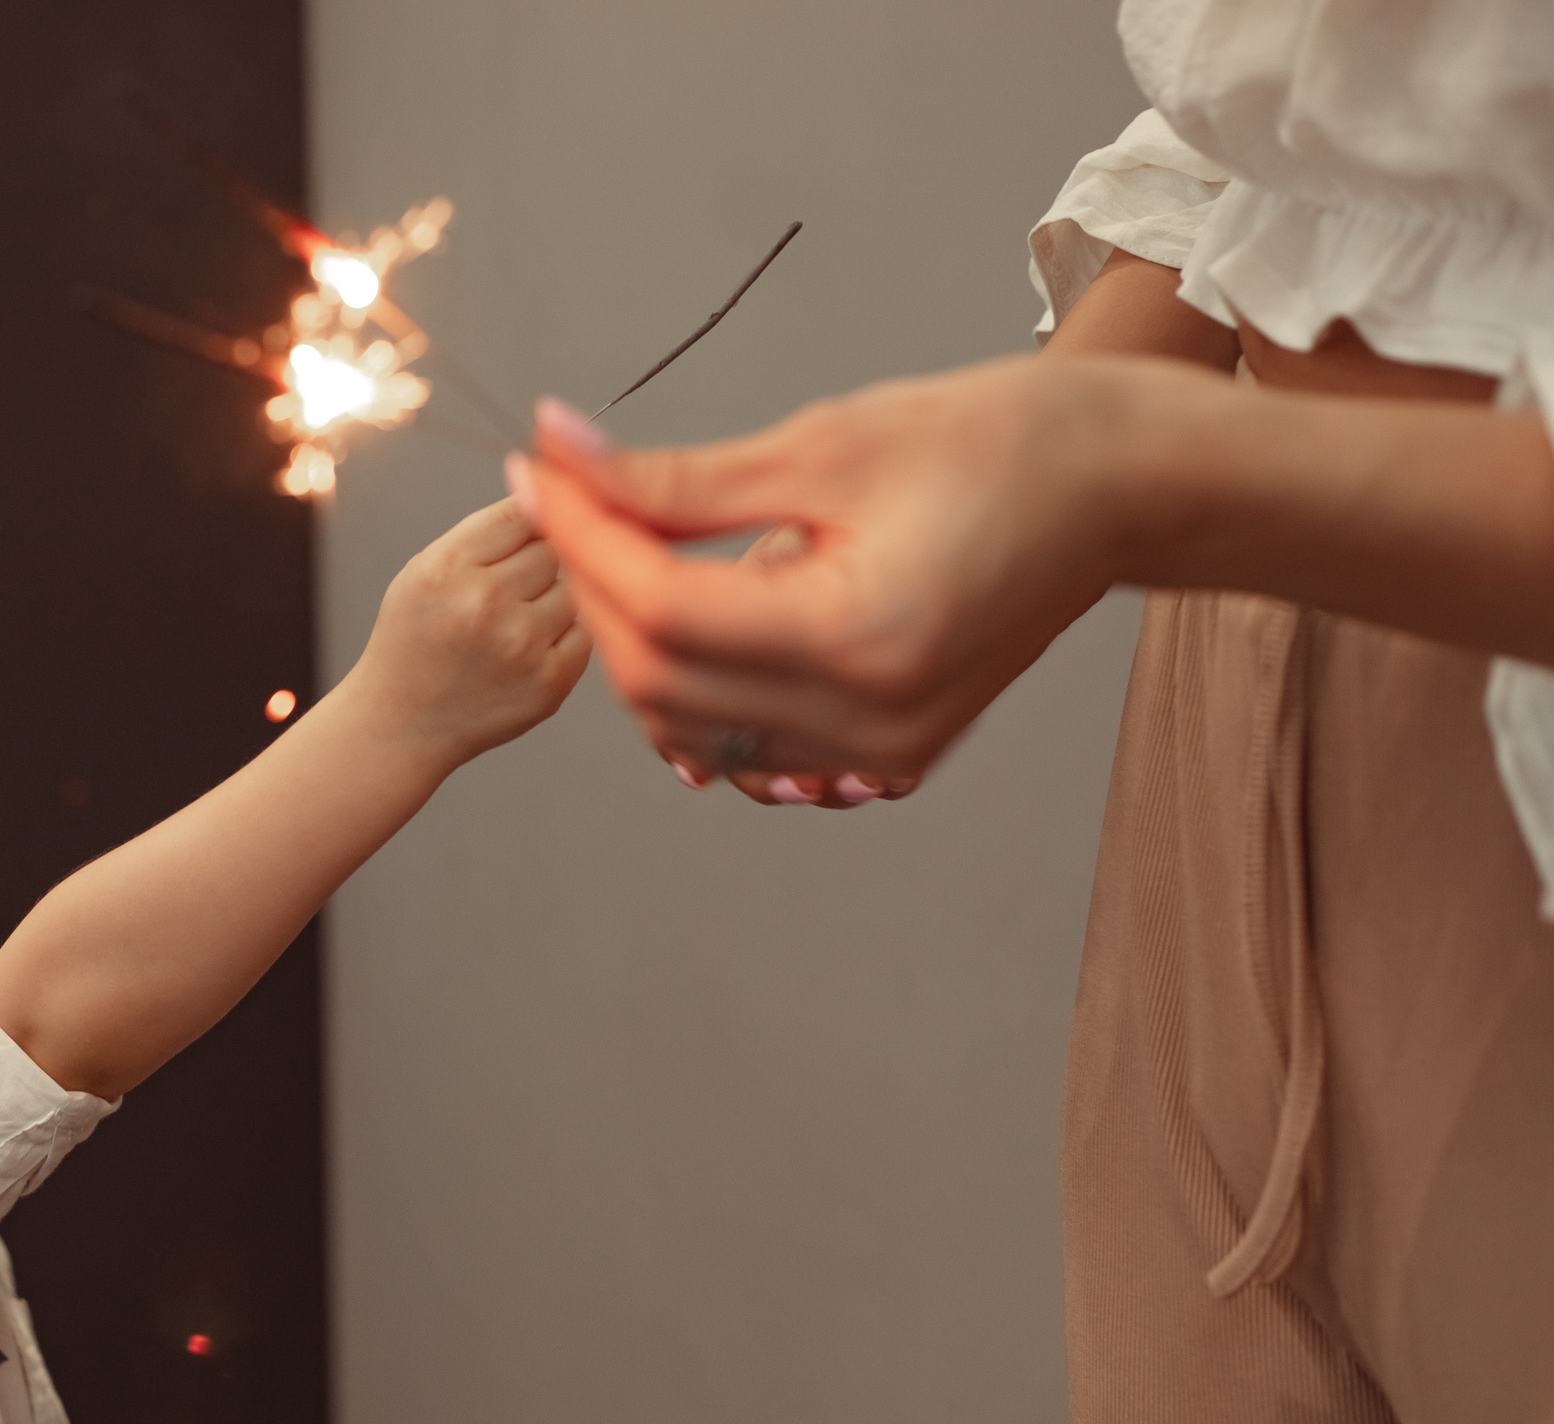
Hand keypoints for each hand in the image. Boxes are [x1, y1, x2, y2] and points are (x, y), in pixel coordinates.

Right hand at [334, 496, 591, 767]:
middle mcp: (484, 603)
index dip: (534, 512)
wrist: (401, 722)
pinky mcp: (550, 682)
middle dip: (538, 561)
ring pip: (574, 587)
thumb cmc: (415, 638)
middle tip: (509, 589)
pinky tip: (530, 648)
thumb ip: (485, 532)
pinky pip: (586, 631)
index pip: (523, 511)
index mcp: (447, 567)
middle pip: (553, 547)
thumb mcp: (425, 570)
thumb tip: (552, 486)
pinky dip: (567, 635)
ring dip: (555, 598)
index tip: (532, 522)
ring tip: (514, 623)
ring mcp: (521, 645)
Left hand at [518, 358, 1141, 783]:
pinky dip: (701, 692)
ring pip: (691, 727)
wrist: (1114, 488)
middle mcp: (867, 719)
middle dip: (595, 590)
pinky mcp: (889, 757)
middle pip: (659, 682)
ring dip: (638, 643)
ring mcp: (880, 754)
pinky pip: (751, 747)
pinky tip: (699, 618)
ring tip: (633, 547)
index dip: (581, 538)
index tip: (533, 471)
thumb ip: (680, 478)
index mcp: (856, 637)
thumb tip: (561, 456)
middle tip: (572, 503)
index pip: (661, 607)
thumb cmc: (993, 442)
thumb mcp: (825, 442)